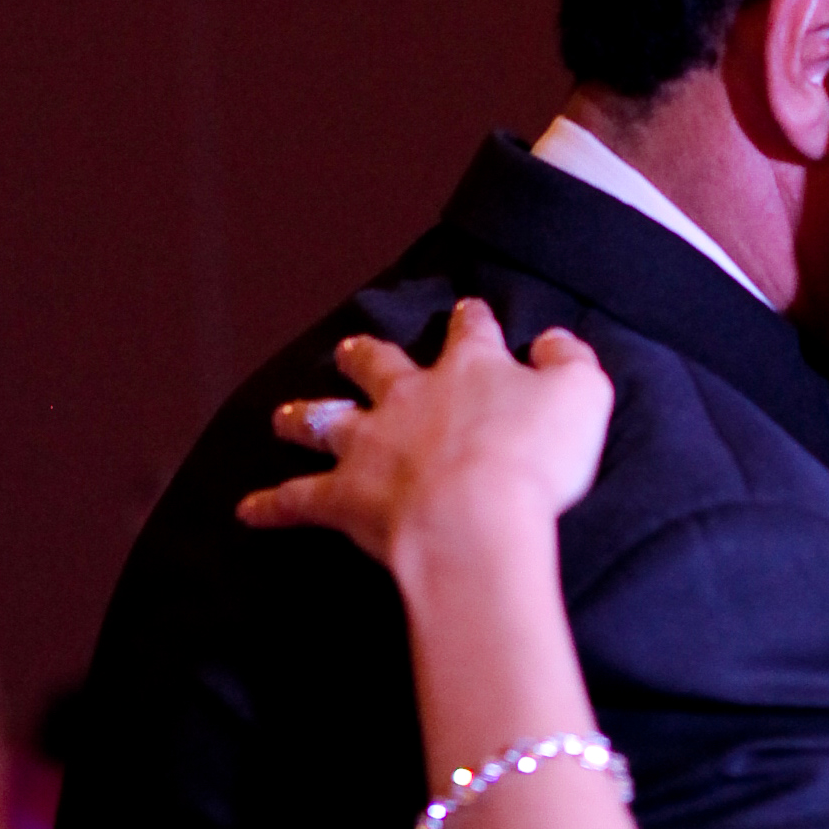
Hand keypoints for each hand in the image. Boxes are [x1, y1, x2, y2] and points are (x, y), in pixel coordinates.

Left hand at [239, 299, 616, 569]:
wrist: (477, 516)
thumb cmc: (535, 457)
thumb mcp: (581, 396)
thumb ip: (569, 361)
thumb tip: (553, 341)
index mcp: (469, 370)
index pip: (471, 333)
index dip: (472, 321)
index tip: (470, 311)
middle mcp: (410, 397)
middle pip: (378, 365)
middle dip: (365, 355)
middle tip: (351, 350)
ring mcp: (370, 446)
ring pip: (326, 420)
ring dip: (303, 417)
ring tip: (284, 417)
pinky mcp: (345, 498)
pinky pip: (297, 501)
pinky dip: (271, 506)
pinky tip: (247, 511)